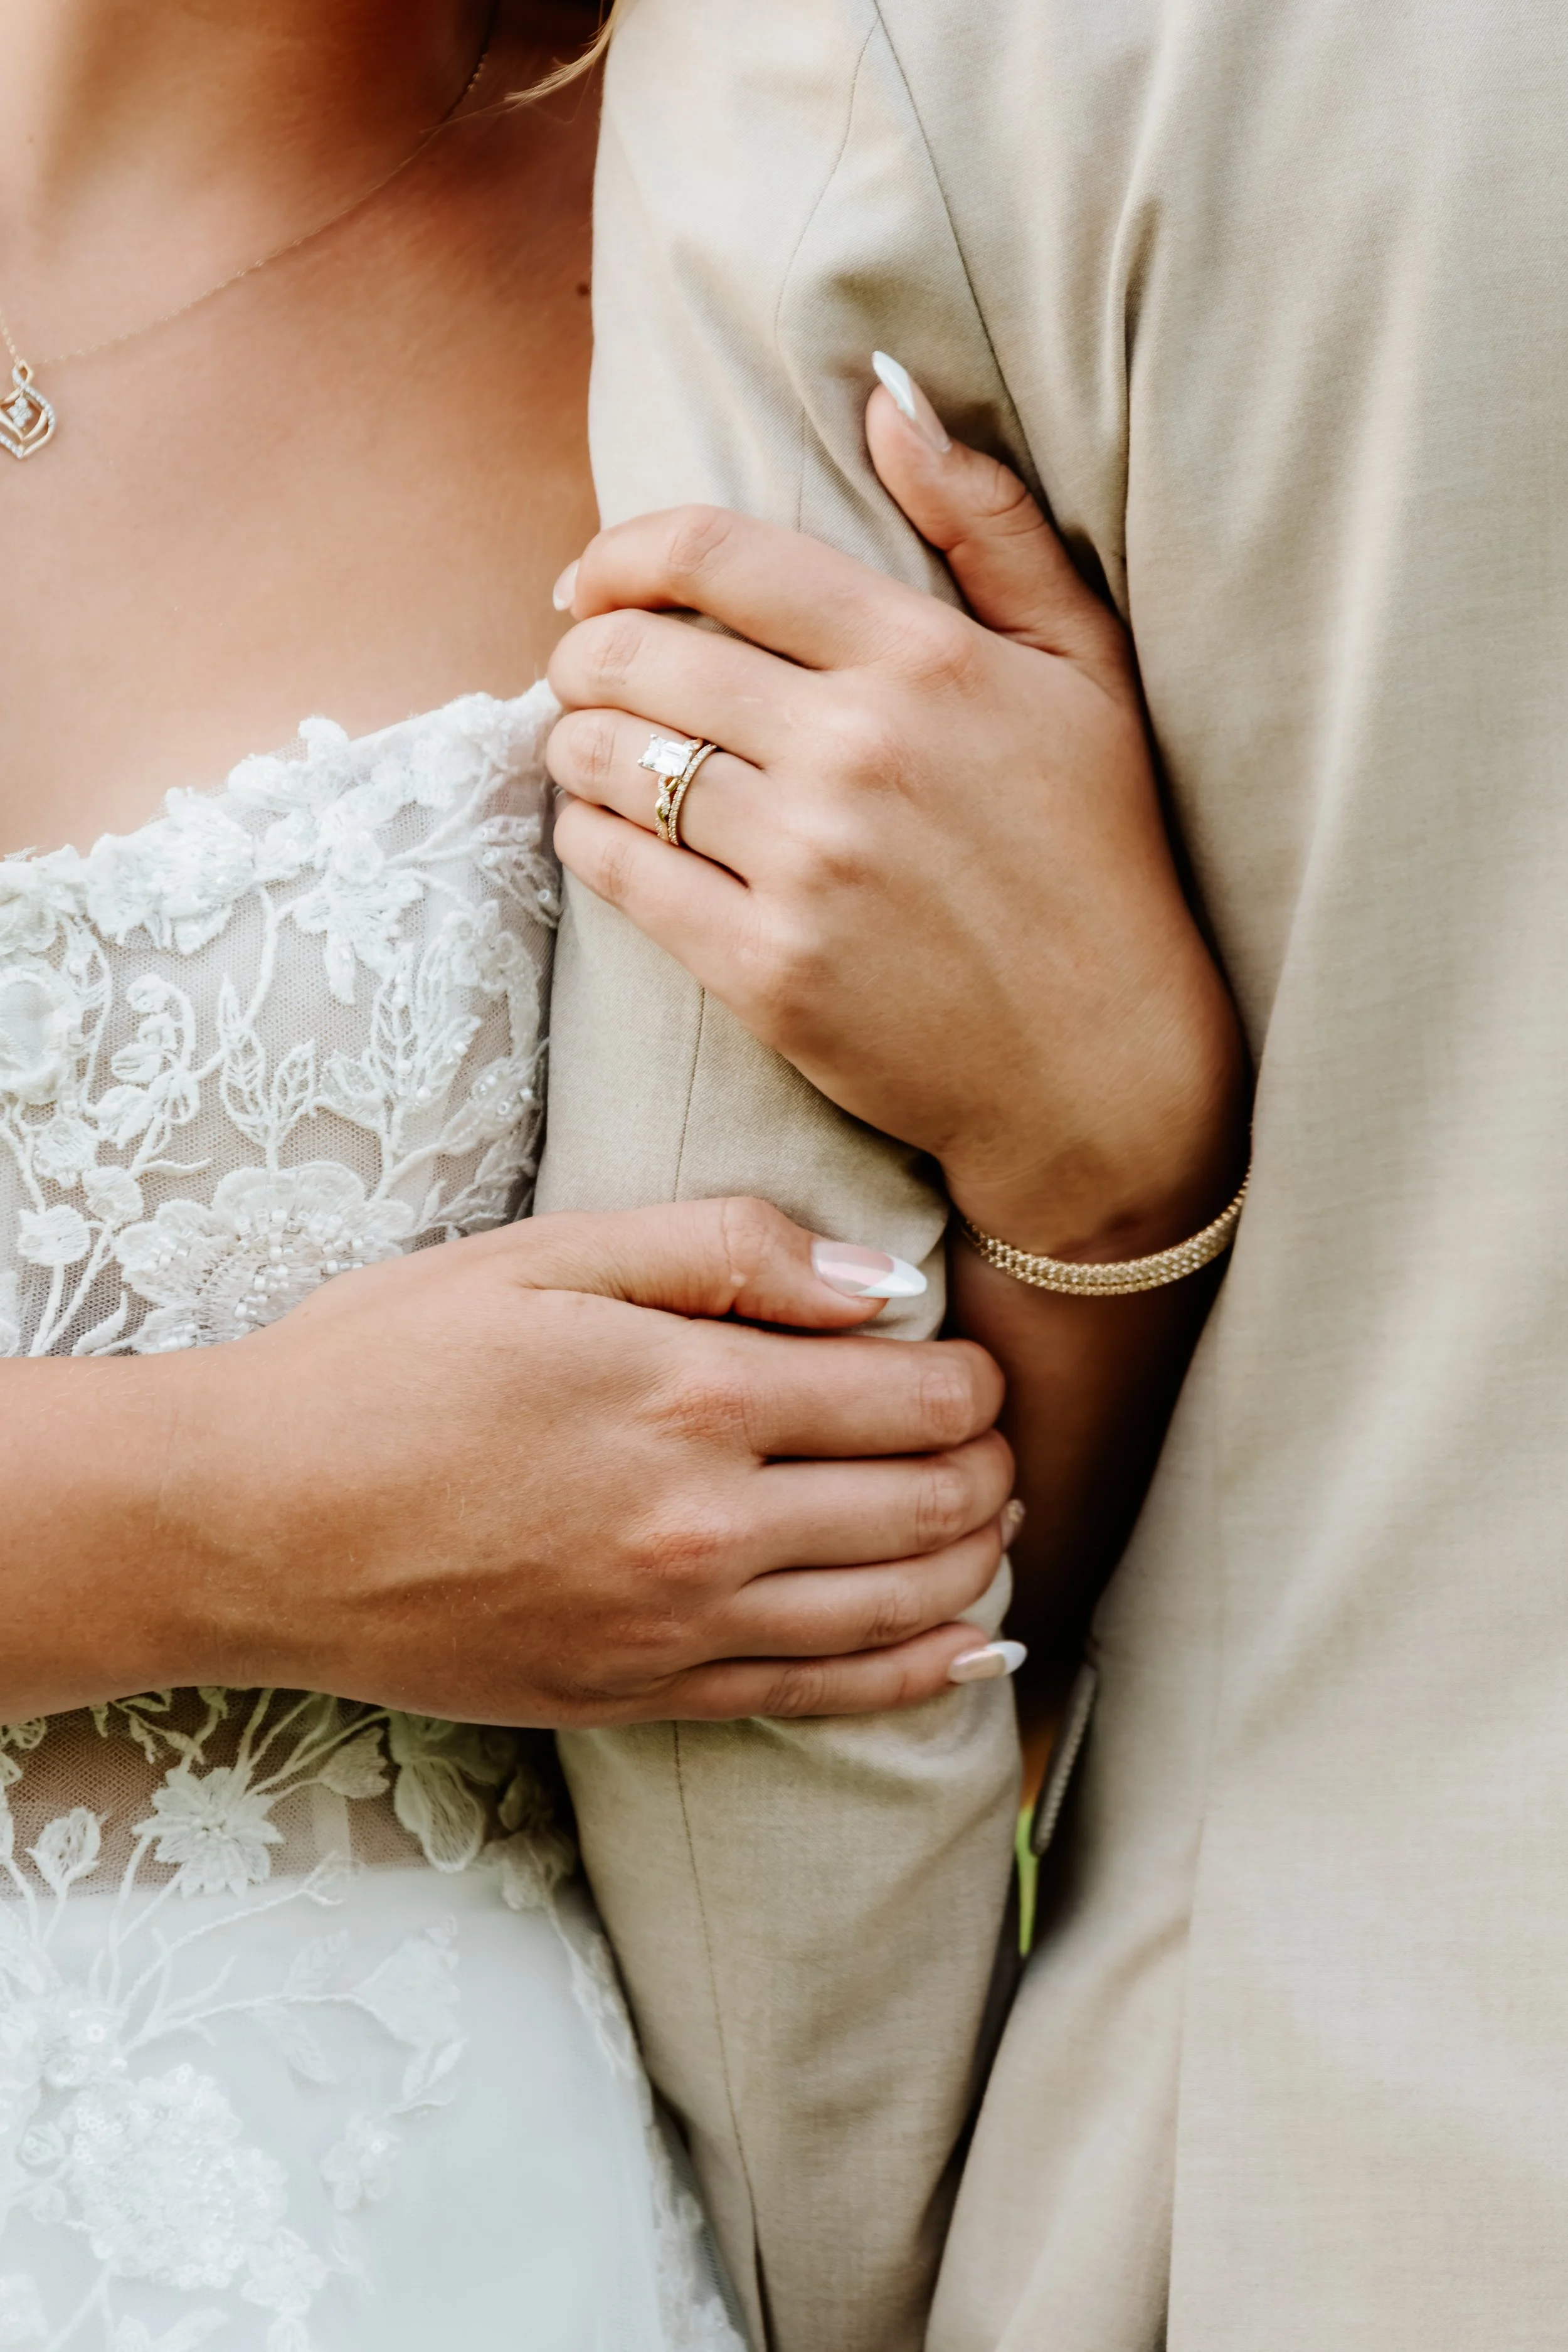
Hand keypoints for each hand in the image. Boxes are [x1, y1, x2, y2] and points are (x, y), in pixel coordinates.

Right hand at [152, 1197, 1012, 1725]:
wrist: (250, 1524)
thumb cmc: (383, 1367)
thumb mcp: (542, 1257)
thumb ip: (725, 1253)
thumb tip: (885, 1283)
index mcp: (694, 1394)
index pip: (914, 1393)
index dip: (972, 1375)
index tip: (966, 1358)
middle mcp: (709, 1524)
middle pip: (928, 1501)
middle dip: (988, 1462)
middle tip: (990, 1434)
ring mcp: (679, 1627)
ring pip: (897, 1603)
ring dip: (975, 1557)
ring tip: (995, 1519)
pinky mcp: (642, 1697)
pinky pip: (822, 1698)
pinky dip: (917, 1675)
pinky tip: (975, 1651)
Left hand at [546, 364, 1246, 1257]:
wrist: (1106, 1070)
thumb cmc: (1101, 862)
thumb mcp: (1086, 672)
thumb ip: (992, 526)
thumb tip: (887, 398)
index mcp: (924, 660)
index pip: (716, 555)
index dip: (622, 552)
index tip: (593, 578)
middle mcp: (856, 751)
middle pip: (641, 653)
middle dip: (582, 649)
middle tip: (579, 669)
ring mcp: (809, 866)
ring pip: (614, 761)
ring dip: (569, 742)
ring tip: (579, 747)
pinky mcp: (768, 972)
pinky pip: (623, 873)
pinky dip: (586, 840)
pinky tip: (597, 831)